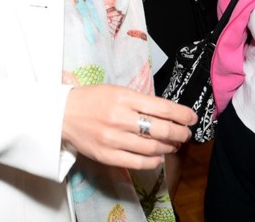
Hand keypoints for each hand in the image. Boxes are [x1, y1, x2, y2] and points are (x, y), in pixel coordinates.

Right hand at [62, 85, 196, 170]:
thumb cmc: (91, 100)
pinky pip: (137, 162)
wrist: (62, 114)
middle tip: (185, 134)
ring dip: (168, 148)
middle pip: (161, 130)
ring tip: (173, 145)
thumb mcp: (117, 91)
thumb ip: (140, 101)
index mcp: (124, 98)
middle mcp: (121, 118)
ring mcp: (114, 138)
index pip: (163, 108)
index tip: (192, 118)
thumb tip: (167, 113)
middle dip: (180, 133)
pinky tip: (158, 157)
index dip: (183, 115)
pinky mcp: (107, 155)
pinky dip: (153, 161)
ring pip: (152, 148)